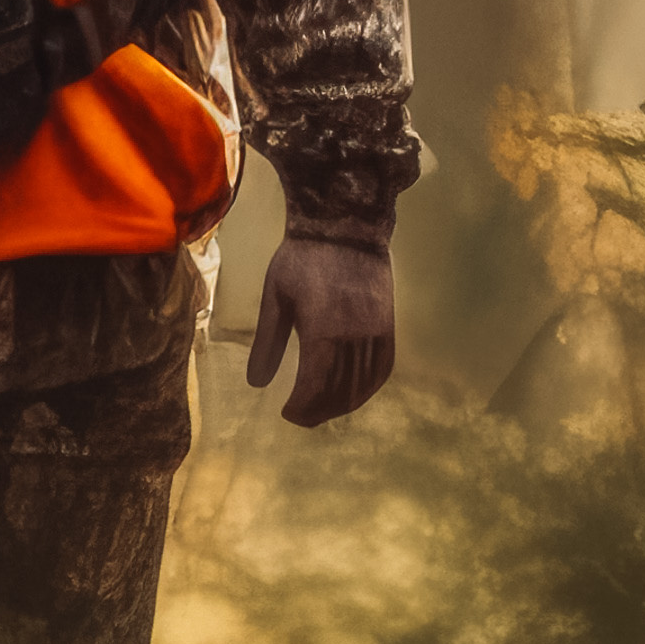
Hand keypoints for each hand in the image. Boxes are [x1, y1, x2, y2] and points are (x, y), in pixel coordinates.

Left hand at [246, 236, 396, 426]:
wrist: (346, 227)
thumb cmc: (302, 259)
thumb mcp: (275, 297)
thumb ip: (267, 342)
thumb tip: (256, 383)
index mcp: (322, 329)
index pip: (314, 386)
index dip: (301, 407)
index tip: (286, 413)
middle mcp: (354, 336)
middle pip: (339, 391)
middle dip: (317, 411)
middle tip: (298, 415)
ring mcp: (376, 331)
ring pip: (362, 384)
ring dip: (341, 404)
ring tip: (319, 410)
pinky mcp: (388, 326)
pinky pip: (382, 368)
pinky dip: (367, 388)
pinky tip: (351, 395)